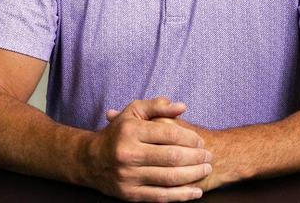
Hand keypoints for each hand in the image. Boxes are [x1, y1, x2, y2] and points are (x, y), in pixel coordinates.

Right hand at [85, 97, 213, 201]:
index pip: (169, 133)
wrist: (90, 160)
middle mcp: (128, 154)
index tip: (200, 140)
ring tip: (206, 169)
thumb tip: (182, 107)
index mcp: (131, 131)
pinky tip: (195, 191)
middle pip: (172, 157)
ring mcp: (128, 176)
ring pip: (169, 178)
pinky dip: (181, 195)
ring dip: (193, 175)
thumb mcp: (133, 112)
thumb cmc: (118, 133)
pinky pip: (161, 196)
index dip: (190, 138)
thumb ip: (157, 106)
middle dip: (196, 157)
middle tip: (209, 156)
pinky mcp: (130, 194)